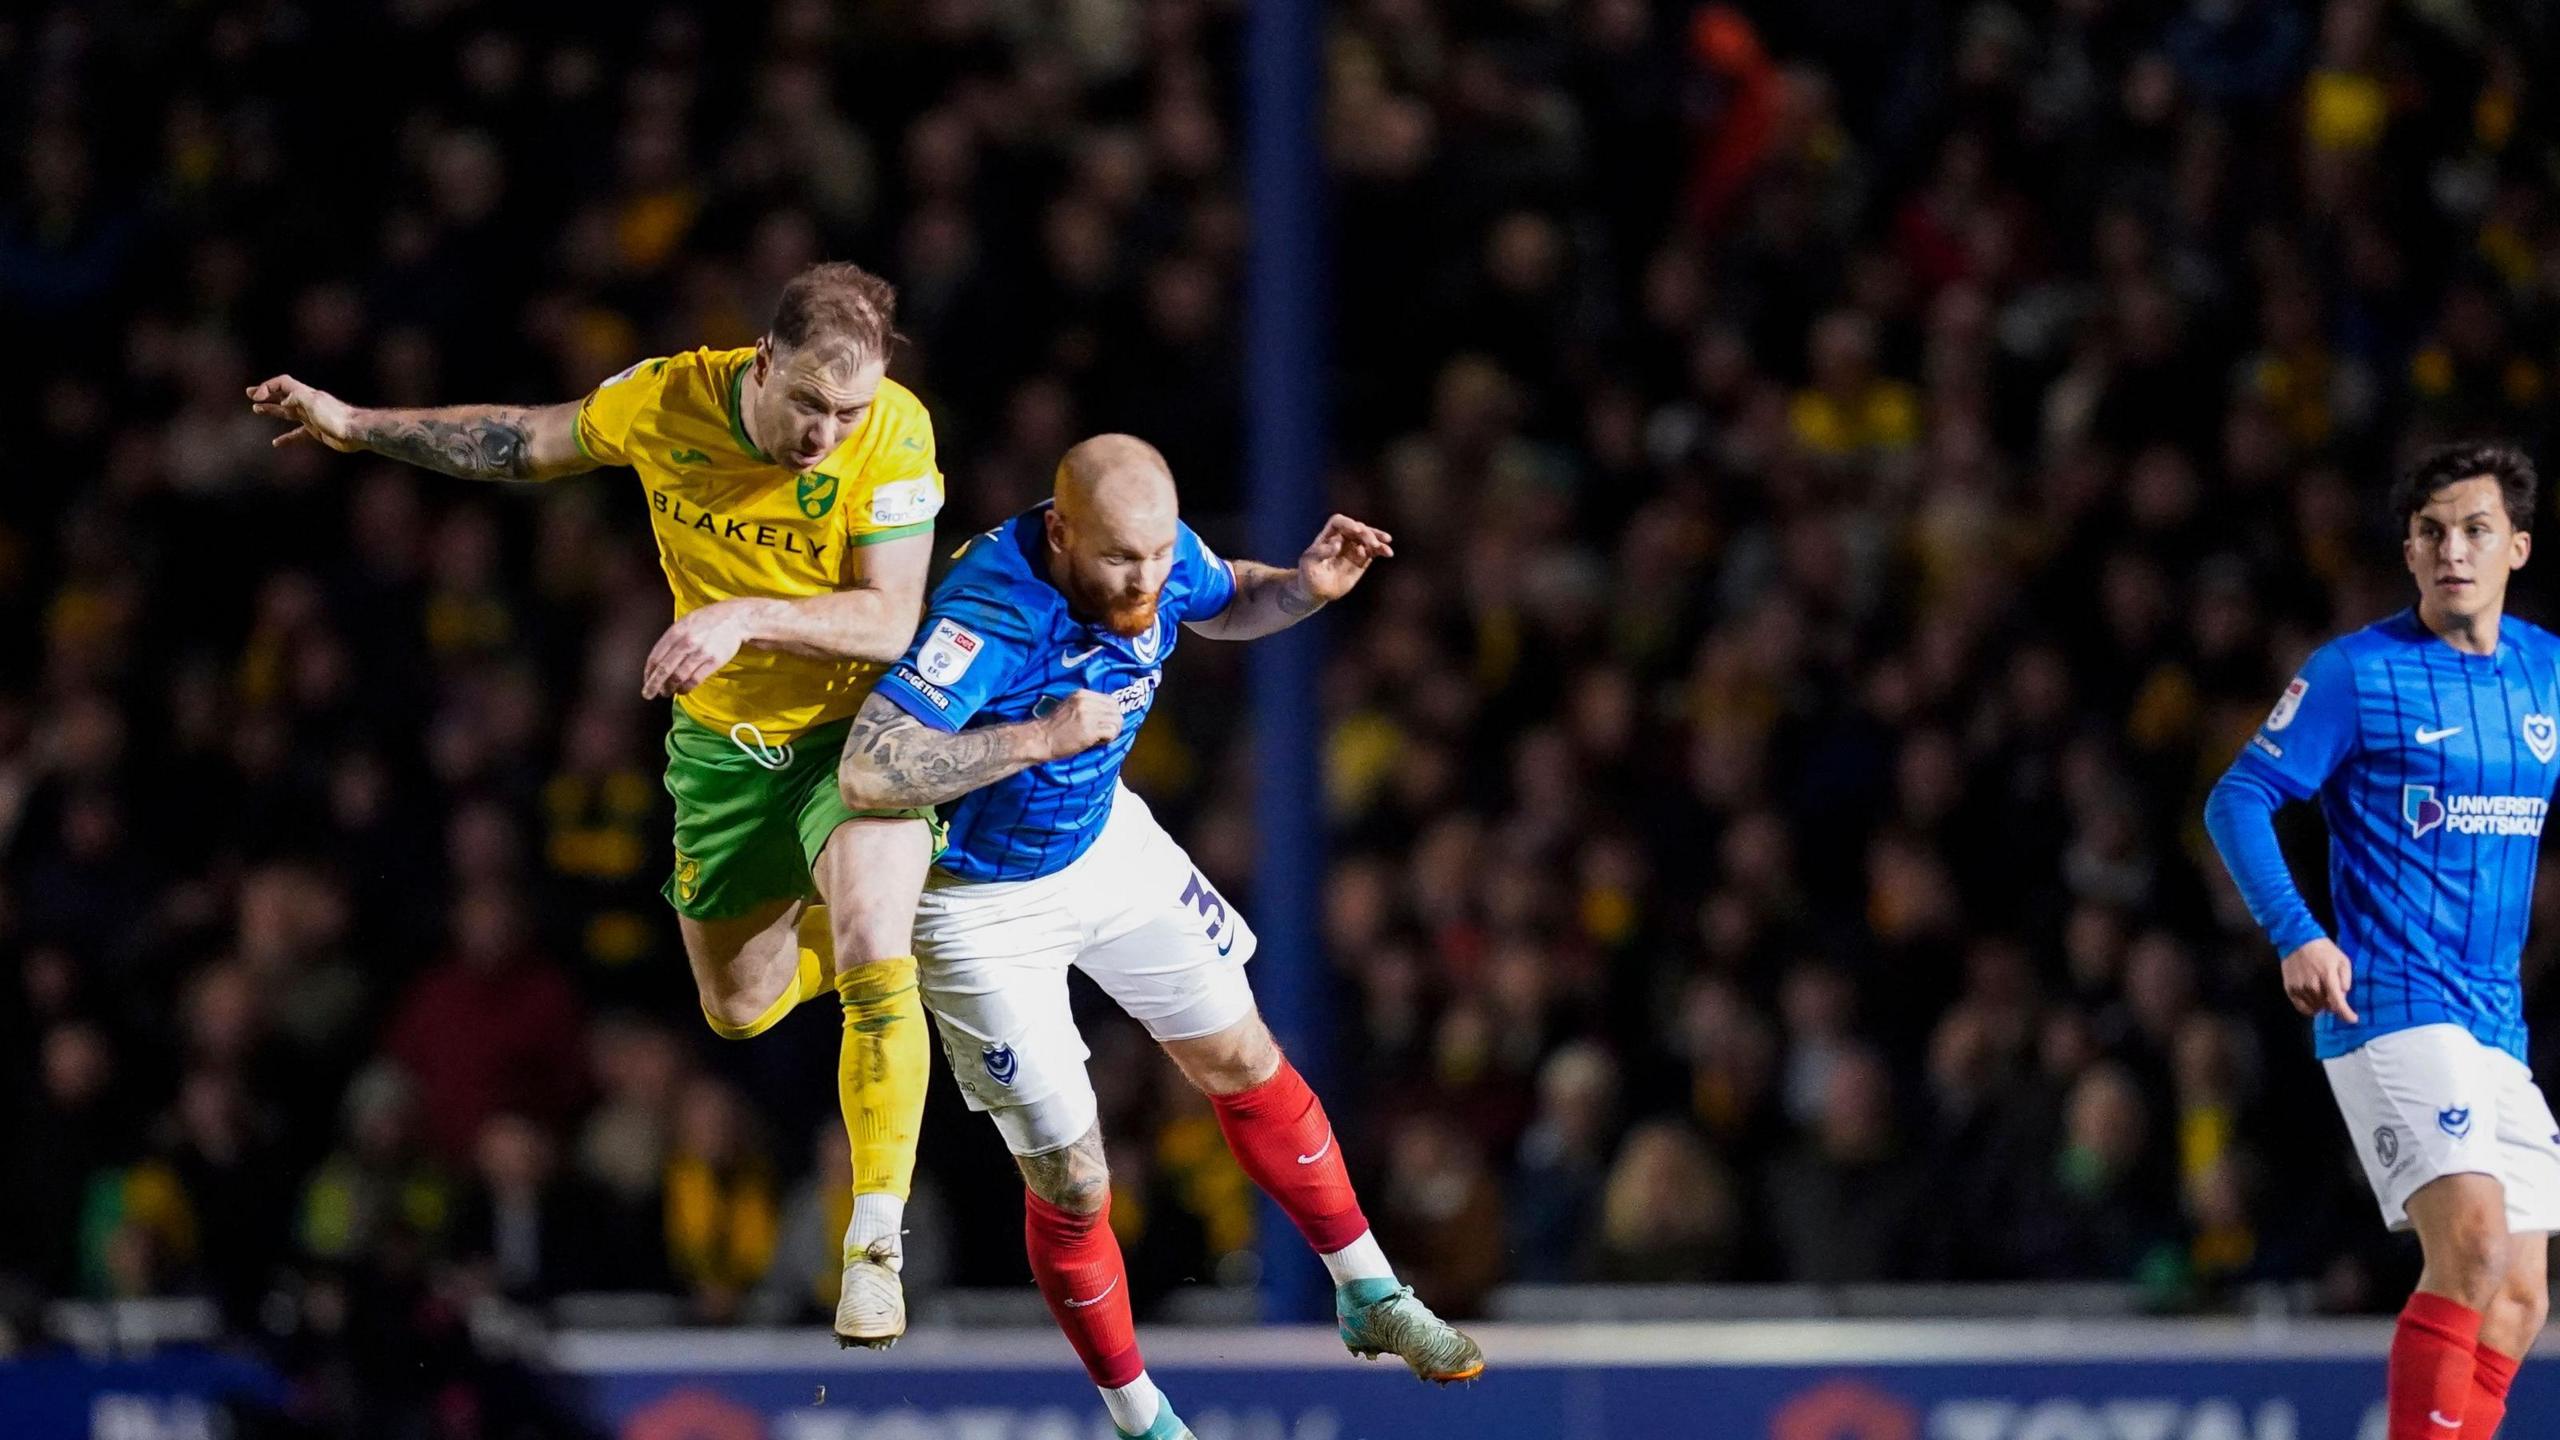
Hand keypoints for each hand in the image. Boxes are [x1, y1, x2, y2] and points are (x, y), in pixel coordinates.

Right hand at [247, 375, 365, 452]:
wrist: (355, 432)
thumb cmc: (336, 416)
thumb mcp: (313, 402)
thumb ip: (296, 397)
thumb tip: (284, 401)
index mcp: (305, 394)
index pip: (282, 383)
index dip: (268, 387)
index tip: (257, 397)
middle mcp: (306, 403)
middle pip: (282, 395)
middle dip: (265, 393)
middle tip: (250, 394)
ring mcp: (310, 417)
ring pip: (286, 412)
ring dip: (271, 410)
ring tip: (256, 409)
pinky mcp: (316, 432)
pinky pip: (297, 434)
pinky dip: (286, 438)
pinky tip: (276, 443)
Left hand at [643, 599, 767, 698]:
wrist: (735, 618)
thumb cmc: (708, 620)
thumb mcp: (685, 623)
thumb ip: (671, 639)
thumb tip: (657, 661)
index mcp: (676, 631)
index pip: (655, 656)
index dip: (648, 672)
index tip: (646, 681)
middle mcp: (687, 642)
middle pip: (664, 669)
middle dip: (654, 685)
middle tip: (648, 694)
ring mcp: (701, 652)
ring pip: (679, 677)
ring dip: (670, 688)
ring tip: (667, 692)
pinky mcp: (714, 661)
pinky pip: (695, 680)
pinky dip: (686, 688)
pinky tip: (682, 690)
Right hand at [1034, 690, 1121, 759]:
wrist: (1040, 739)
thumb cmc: (1053, 728)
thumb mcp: (1070, 707)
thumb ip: (1088, 706)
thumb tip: (1107, 713)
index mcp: (1082, 694)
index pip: (1111, 700)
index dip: (1111, 713)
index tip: (1102, 723)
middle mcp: (1086, 701)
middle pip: (1116, 710)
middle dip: (1114, 723)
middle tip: (1104, 733)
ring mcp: (1088, 715)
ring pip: (1117, 721)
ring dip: (1112, 732)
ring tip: (1100, 738)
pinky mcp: (1089, 730)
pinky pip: (1111, 732)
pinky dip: (1108, 739)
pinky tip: (1096, 742)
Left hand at [1295, 514, 1394, 604]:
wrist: (1317, 591)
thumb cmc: (1309, 576)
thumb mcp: (1309, 564)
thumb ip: (1320, 553)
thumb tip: (1337, 544)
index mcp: (1327, 536)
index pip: (1339, 522)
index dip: (1348, 523)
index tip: (1356, 530)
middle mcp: (1342, 538)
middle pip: (1357, 528)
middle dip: (1366, 534)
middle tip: (1373, 544)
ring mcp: (1353, 548)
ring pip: (1368, 537)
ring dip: (1377, 539)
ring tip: (1385, 544)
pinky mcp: (1362, 559)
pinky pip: (1374, 551)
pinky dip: (1382, 550)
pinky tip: (1388, 553)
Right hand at [2279, 938, 2358, 1022]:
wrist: (2297, 940)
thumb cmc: (2324, 950)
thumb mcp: (2342, 959)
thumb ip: (2346, 978)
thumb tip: (2343, 994)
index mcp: (2327, 977)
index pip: (2338, 1002)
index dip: (2346, 1014)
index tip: (2353, 1019)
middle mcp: (2312, 985)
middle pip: (2327, 1006)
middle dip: (2333, 1004)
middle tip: (2333, 995)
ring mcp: (2299, 988)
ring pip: (2315, 1008)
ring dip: (2321, 1006)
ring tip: (2322, 995)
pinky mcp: (2290, 989)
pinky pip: (2301, 1007)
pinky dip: (2309, 1009)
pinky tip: (2313, 1002)